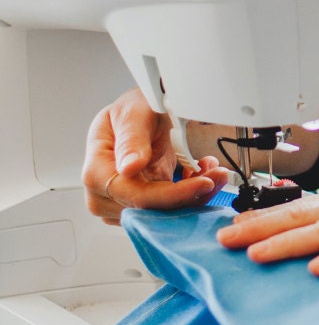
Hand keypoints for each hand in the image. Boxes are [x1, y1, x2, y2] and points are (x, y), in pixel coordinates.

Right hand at [83, 87, 229, 223]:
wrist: (140, 115)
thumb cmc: (132, 111)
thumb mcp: (134, 112)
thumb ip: (132, 138)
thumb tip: (129, 168)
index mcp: (96, 172)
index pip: (136, 196)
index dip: (173, 195)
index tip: (203, 183)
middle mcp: (104, 195)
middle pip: (152, 210)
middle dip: (191, 195)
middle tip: (218, 174)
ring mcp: (122, 204)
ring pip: (165, 213)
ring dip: (195, 194)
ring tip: (212, 170)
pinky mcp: (142, 206)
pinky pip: (171, 209)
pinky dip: (191, 193)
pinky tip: (201, 173)